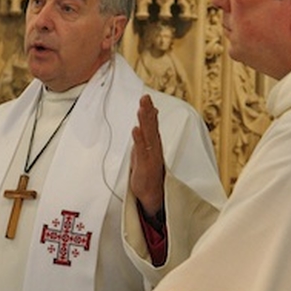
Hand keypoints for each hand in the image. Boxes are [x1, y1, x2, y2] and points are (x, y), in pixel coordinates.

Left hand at [129, 94, 164, 216]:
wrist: (152, 193)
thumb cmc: (148, 169)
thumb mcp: (147, 148)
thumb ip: (148, 132)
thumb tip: (150, 116)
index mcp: (153, 143)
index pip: (152, 124)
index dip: (149, 110)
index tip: (146, 97)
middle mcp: (154, 147)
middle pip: (151, 126)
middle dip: (147, 111)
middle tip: (145, 97)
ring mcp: (150, 155)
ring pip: (147, 135)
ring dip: (145, 121)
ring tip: (142, 109)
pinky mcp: (145, 164)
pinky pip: (141, 150)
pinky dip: (138, 139)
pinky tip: (136, 129)